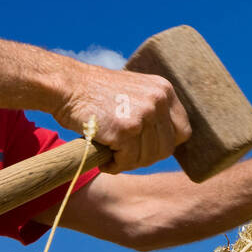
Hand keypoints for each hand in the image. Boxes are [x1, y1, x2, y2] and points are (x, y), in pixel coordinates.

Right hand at [52, 59, 191, 172]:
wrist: (68, 86)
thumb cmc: (96, 92)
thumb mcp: (135, 91)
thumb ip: (153, 109)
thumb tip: (168, 140)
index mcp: (164, 90)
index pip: (182, 130)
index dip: (166, 144)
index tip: (148, 147)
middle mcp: (158, 101)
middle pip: (166, 148)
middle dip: (146, 157)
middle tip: (125, 155)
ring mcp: (143, 115)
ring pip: (147, 157)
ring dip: (129, 162)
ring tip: (112, 155)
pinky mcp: (125, 130)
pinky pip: (127, 161)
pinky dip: (115, 165)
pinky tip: (104, 159)